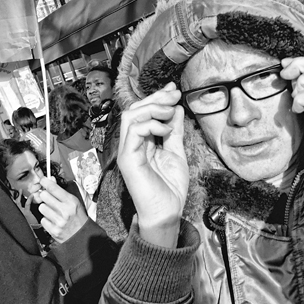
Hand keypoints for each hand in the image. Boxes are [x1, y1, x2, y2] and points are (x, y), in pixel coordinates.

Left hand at [32, 176, 87, 242]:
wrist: (81, 235)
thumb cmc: (78, 217)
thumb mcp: (73, 202)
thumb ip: (61, 192)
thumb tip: (50, 180)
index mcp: (71, 202)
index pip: (53, 188)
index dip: (45, 182)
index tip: (42, 180)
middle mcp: (65, 211)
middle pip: (44, 196)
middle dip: (45, 196)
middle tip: (49, 199)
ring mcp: (58, 221)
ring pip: (41, 207)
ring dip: (45, 208)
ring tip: (53, 212)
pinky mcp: (53, 230)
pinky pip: (42, 219)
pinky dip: (46, 220)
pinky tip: (53, 220)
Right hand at [117, 82, 188, 247]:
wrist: (166, 213)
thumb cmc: (169, 188)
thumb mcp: (176, 153)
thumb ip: (174, 131)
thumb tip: (176, 109)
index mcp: (141, 143)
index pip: (143, 113)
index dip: (157, 99)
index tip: (174, 91)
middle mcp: (131, 145)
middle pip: (134, 110)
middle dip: (155, 98)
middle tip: (173, 95)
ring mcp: (127, 151)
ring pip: (130, 116)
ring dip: (152, 109)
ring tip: (170, 112)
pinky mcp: (128, 159)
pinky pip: (133, 132)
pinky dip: (150, 125)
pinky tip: (164, 130)